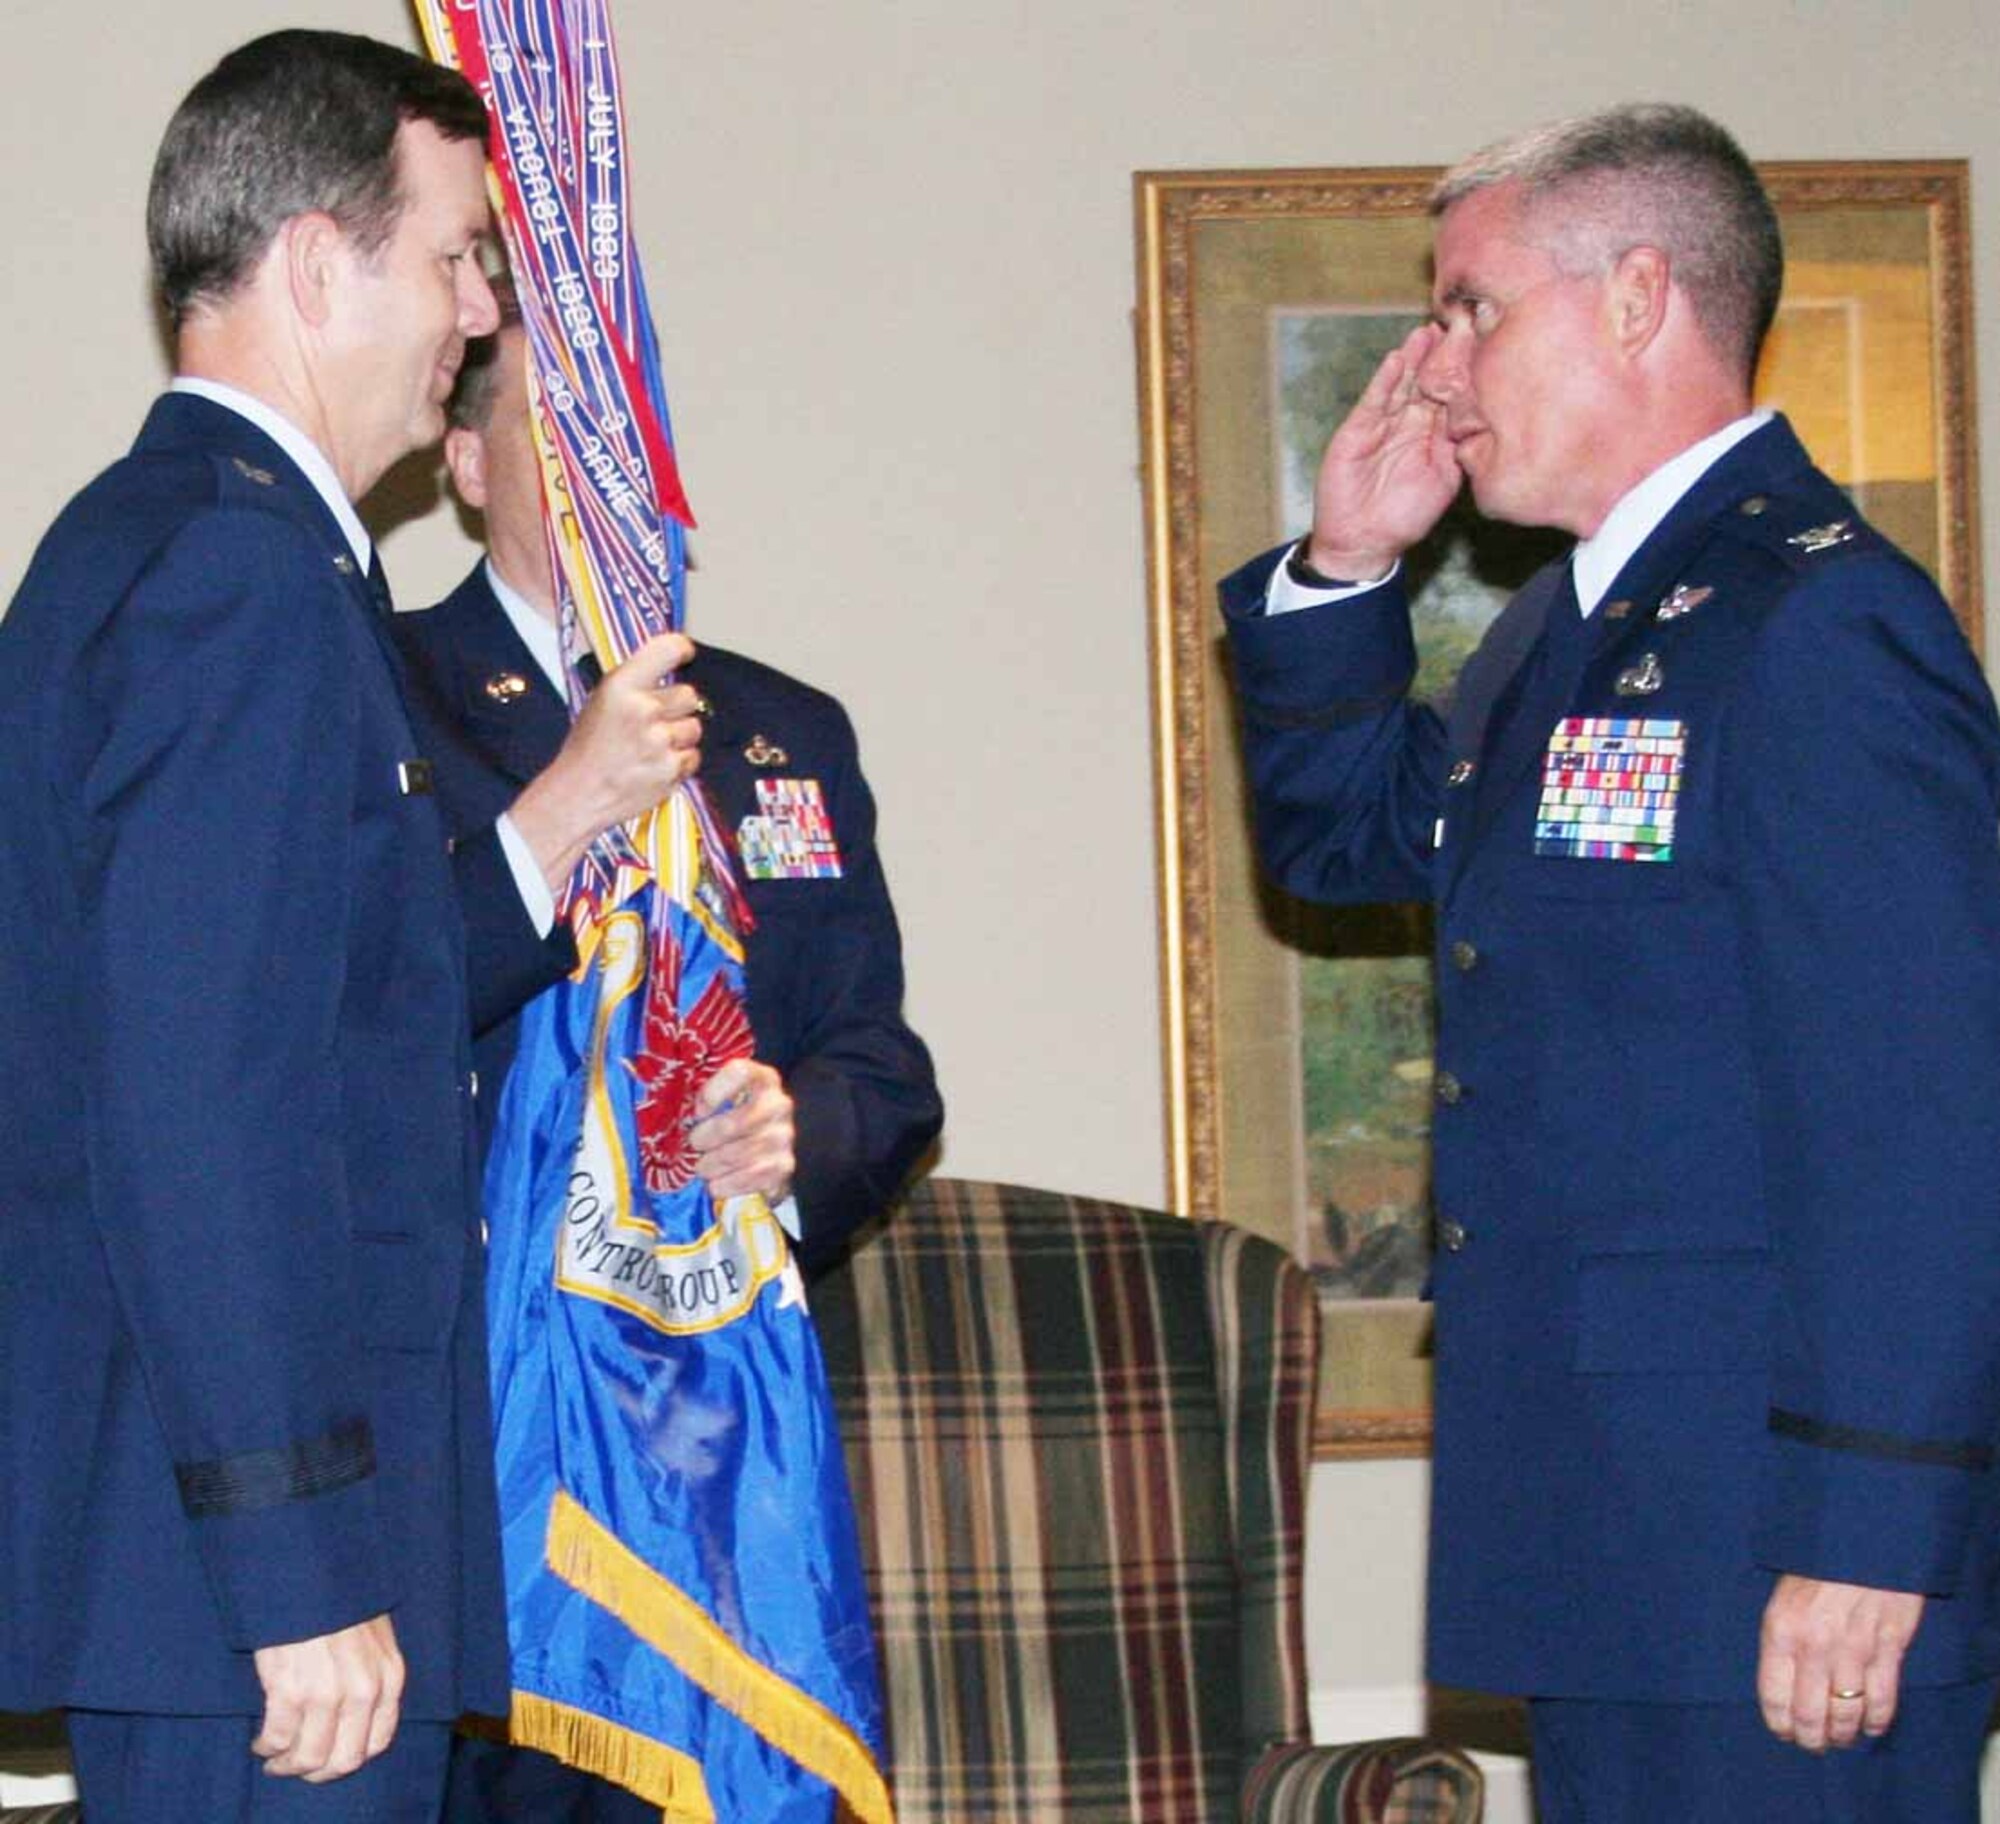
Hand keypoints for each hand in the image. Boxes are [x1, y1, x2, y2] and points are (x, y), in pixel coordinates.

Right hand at [251, 1613, 403, 1781]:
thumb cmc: (339, 1601)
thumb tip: (359, 1714)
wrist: (308, 1572)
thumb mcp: (376, 1636)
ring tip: (274, 1758)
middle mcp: (363, 1690)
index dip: (349, 1758)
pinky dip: (266, 1747)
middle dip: (318, 1771)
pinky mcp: (289, 1690)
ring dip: (287, 1765)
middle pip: (344, 1760)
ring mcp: (326, 1693)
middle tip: (297, 1766)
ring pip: (309, 1758)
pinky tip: (260, 1741)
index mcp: (389, 1676)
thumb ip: (374, 1675)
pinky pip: (276, 1739)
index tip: (330, 1758)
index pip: (377, 1742)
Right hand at [508, 630, 704, 889]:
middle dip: (677, 707)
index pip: (666, 650)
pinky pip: (693, 757)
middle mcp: (642, 709)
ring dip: (679, 737)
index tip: (685, 653)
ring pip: (694, 727)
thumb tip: (673, 662)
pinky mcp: (671, 769)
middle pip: (689, 694)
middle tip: (655, 721)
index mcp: (620, 686)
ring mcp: (659, 741)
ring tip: (650, 748)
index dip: (681, 649)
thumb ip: (635, 683)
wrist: (578, 793)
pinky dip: (679, 762)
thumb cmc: (589, 747)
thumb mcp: (602, 701)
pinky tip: (654, 766)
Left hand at [688, 1058, 794, 1203]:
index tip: (698, 1112)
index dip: (713, 1092)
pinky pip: (750, 1177)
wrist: (763, 1155)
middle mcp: (778, 1103)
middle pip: (734, 1123)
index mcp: (761, 1078)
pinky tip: (716, 1185)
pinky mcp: (784, 1165)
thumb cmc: (730, 1122)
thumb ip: (700, 1097)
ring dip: (712, 1165)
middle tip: (694, 1146)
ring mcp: (784, 1135)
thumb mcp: (718, 1102)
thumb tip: (667, 1103)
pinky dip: (727, 1184)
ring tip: (701, 1168)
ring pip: (739, 1153)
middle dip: (705, 1139)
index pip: (740, 1072)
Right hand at [1304, 322, 1460, 580]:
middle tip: (1457, 324)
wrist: (1365, 542)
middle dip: (1439, 354)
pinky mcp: (1357, 431)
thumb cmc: (1405, 517)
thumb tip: (1482, 418)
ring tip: (1426, 332)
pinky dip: (1384, 381)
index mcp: (1430, 434)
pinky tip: (1397, 360)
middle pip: (1425, 381)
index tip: (1481, 345)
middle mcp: (1407, 423)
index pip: (1449, 395)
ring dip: (1412, 358)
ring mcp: (1381, 425)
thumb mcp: (1445, 481)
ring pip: (1400, 384)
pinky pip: (1373, 401)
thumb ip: (1459, 449)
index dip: (1461, 371)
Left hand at [1757, 1574, 1924, 1749]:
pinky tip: (1870, 1727)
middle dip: (1811, 1738)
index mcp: (1781, 1630)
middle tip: (1814, 1743)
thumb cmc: (1815, 1564)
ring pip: (1847, 1714)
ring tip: (1840, 1738)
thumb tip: (1781, 1680)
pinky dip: (1877, 1722)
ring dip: (1843, 1734)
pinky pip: (1883, 1700)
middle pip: (1810, 1715)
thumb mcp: (1781, 1594)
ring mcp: (1854, 1650)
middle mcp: (1815, 1646)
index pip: (1774, 1696)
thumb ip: (1782, 1637)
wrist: (1860, 1536)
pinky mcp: (1889, 1648)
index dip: (1779, 1724)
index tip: (1784, 1733)